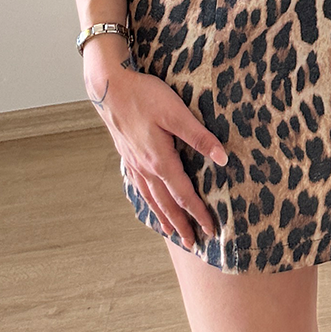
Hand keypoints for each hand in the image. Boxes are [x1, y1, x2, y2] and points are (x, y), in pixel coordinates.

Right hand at [83, 38, 227, 249]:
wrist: (109, 87)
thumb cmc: (144, 96)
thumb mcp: (176, 112)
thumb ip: (198, 136)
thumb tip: (221, 158)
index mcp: (160, 160)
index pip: (184, 195)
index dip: (198, 213)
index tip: (211, 229)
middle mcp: (146, 167)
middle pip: (167, 204)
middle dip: (181, 224)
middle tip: (193, 244)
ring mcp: (134, 162)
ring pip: (151, 198)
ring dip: (164, 217)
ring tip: (172, 233)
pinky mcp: (127, 154)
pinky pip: (139, 186)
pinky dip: (147, 200)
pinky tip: (149, 202)